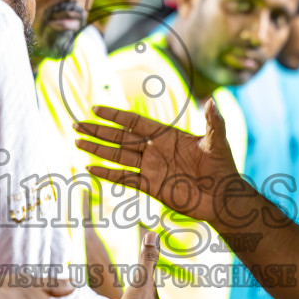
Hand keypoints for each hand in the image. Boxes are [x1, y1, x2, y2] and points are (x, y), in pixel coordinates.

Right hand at [75, 102, 245, 227]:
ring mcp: (150, 168)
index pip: (134, 122)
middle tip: (76, 124)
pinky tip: (90, 168)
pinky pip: (124, 178)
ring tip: (77, 141)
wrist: (222, 198)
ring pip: (118, 156)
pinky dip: (107, 174)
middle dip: (98, 131)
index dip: (114, 115)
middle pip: (120, 137)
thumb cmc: (222, 167)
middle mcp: (154, 150)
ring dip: (97, 149)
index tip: (95, 109)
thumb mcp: (218, 141)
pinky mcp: (150, 186)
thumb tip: (212, 101)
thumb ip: (213, 122)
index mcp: (166, 135)